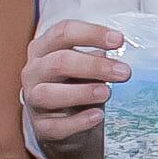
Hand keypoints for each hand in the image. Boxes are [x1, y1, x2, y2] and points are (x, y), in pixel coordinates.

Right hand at [22, 20, 128, 143]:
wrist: (66, 123)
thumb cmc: (78, 85)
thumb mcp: (86, 67)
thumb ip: (99, 59)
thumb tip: (123, 59)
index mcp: (44, 48)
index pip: (63, 33)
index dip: (91, 34)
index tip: (119, 40)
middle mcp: (34, 71)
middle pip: (59, 62)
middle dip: (94, 66)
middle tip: (124, 72)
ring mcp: (33, 99)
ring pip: (48, 94)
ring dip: (81, 92)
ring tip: (107, 93)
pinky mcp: (40, 126)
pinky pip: (55, 125)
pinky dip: (78, 121)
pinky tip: (98, 116)